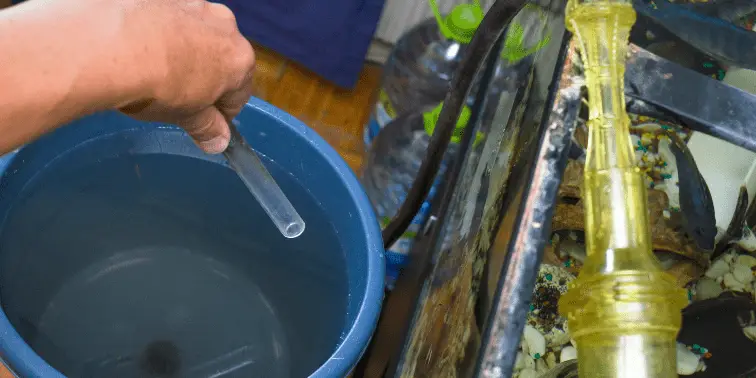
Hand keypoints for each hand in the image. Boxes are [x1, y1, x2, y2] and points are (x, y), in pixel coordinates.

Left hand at [114, 0, 254, 153]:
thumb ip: (206, 128)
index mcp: (239, 61)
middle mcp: (224, 27)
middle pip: (219, 60)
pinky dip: (158, 32)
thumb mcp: (185, 117)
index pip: (239, 95)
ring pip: (194, 36)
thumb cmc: (157, 84)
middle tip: (174, 97)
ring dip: (181, 52)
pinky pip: (168, 18)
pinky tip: (137, 49)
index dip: (221, 112)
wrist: (112, 45)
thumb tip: (218, 141)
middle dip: (203, 78)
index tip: (204, 121)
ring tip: (151, 71)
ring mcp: (194, 5)